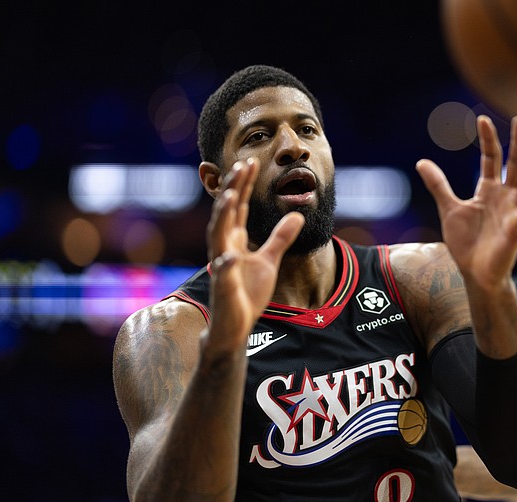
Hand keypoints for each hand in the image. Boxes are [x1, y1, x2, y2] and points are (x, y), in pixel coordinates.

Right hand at [204, 158, 303, 351]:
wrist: (235, 324)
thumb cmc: (247, 292)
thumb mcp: (269, 260)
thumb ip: (280, 238)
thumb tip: (297, 215)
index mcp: (234, 240)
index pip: (238, 207)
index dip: (243, 185)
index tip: (250, 162)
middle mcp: (224, 248)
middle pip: (226, 213)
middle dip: (233, 190)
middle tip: (241, 166)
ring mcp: (222, 267)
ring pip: (218, 237)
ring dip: (223, 216)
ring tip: (232, 196)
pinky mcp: (223, 288)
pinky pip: (223, 274)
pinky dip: (226, 265)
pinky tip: (232, 256)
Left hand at [416, 115, 516, 291]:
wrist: (474, 273)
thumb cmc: (466, 242)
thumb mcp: (449, 208)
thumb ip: (438, 185)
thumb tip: (421, 162)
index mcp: (489, 190)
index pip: (492, 159)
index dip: (488, 140)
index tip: (483, 119)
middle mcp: (505, 197)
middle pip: (515, 165)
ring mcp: (513, 213)